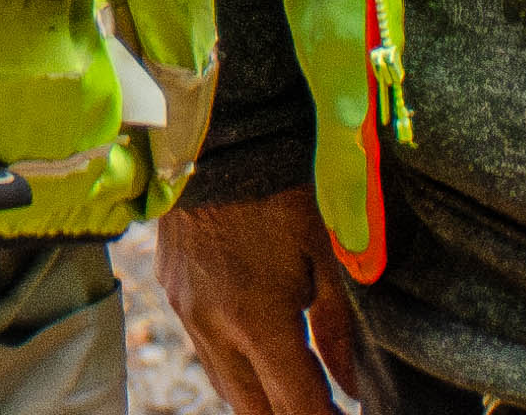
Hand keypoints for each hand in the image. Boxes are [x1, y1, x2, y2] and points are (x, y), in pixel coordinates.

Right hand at [156, 192, 362, 414]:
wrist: (214, 137)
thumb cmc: (280, 191)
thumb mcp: (324, 255)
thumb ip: (338, 329)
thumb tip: (353, 388)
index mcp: (257, 322)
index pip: (296, 407)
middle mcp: (214, 329)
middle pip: (255, 412)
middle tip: (325, 410)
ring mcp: (186, 313)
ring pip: (226, 388)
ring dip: (262, 401)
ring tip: (297, 393)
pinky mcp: (173, 293)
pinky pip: (206, 353)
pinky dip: (236, 370)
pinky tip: (261, 359)